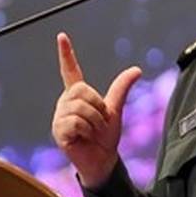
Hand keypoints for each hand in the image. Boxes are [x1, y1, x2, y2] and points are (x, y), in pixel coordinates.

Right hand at [51, 33, 140, 187]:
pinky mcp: (58, 130)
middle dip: (97, 107)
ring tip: (91, 132)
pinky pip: (76, 122)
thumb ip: (121, 88)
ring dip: (94, 122)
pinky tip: (83, 137)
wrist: (102, 160)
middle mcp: (65, 102)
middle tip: (98, 122)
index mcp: (77, 95)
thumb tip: (137, 69)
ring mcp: (60, 116)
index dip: (66, 54)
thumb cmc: (105, 136)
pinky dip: (87, 130)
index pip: (70, 70)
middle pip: (82, 90)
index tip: (62, 36)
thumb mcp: (115, 109)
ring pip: (81, 108)